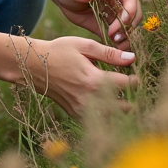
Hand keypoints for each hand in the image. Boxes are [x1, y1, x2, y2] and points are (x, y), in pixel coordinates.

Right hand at [17, 36, 136, 117]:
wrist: (32, 66)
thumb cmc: (58, 51)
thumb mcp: (84, 46)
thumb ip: (109, 53)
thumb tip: (132, 57)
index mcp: (94, 80)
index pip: (127, 85)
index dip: (135, 80)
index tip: (135, 75)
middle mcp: (89, 99)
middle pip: (125, 108)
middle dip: (131, 98)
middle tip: (129, 88)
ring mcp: (81, 109)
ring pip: (112, 118)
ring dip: (120, 109)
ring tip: (120, 97)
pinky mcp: (75, 114)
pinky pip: (98, 121)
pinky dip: (105, 115)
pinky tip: (105, 103)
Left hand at [48, 0, 142, 43]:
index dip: (131, 7)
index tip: (123, 20)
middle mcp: (118, 0)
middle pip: (134, 12)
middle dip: (129, 25)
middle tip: (115, 36)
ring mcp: (115, 13)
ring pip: (129, 25)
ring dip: (126, 36)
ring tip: (115, 43)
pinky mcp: (109, 25)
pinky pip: (119, 35)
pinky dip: (119, 43)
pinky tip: (114, 49)